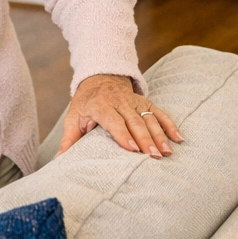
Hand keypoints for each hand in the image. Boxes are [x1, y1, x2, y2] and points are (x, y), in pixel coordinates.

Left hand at [59, 73, 183, 157]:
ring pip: (149, 119)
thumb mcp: (73, 118)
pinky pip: (160, 113)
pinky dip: (170, 125)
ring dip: (159, 135)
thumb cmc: (85, 103)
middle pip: (134, 122)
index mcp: (100, 105)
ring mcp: (135, 102)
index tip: (132, 149)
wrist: (99, 78)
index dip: (123, 134)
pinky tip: (179, 139)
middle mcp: (120, 102)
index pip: (113, 120)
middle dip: (145, 139)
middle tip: (154, 156)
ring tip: (166, 152)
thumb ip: (69, 139)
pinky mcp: (145, 102)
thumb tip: (58, 160)